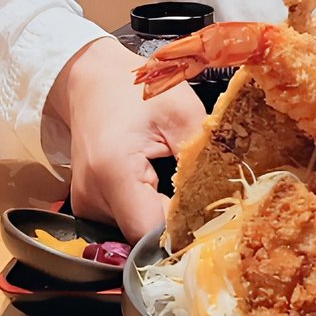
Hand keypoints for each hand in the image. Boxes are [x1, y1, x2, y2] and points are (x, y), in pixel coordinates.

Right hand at [46, 36, 206, 242]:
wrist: (90, 79)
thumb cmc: (136, 89)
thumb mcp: (181, 112)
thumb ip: (203, 155)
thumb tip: (230, 195)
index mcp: (113, 172)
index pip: (151, 232)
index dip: (183, 230)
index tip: (212, 216)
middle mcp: (92, 197)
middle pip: (142, 236)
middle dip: (176, 224)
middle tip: (203, 199)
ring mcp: (85, 205)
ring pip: (134, 232)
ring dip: (160, 216)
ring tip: (175, 184)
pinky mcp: (88, 205)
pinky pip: (124, 220)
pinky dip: (145, 209)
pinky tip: (157, 186)